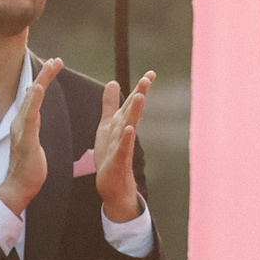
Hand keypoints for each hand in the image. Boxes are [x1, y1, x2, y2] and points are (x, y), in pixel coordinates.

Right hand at [0, 58, 64, 215]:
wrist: (19, 187)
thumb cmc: (28, 167)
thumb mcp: (33, 140)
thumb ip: (32, 126)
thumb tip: (34, 114)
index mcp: (25, 122)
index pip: (35, 96)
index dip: (44, 79)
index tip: (54, 64)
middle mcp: (20, 122)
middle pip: (33, 93)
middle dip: (44, 75)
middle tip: (56, 59)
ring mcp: (21, 130)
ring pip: (31, 100)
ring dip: (41, 82)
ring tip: (50, 66)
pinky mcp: (25, 139)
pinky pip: (29, 117)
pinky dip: (33, 101)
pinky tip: (37, 89)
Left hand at [92, 71, 152, 223]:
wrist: (113, 185)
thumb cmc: (111, 155)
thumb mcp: (108, 125)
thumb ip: (110, 104)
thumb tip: (113, 82)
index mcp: (123, 123)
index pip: (133, 103)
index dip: (141, 88)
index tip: (151, 73)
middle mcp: (126, 133)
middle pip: (134, 111)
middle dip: (140, 95)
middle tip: (148, 78)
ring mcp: (124, 146)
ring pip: (130, 127)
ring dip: (135, 112)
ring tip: (140, 97)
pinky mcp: (119, 160)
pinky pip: (124, 148)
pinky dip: (127, 138)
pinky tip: (130, 129)